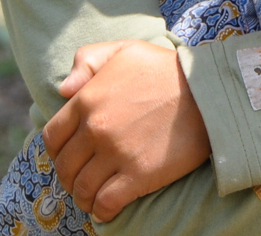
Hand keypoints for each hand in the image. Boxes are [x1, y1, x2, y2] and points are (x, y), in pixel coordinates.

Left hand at [43, 40, 211, 221]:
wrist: (207, 90)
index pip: (53, 137)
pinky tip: (106, 209)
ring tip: (92, 198)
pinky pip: (106, 203)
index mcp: (88, 100)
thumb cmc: (166, 68)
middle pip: (65, 166)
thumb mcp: (124, 50)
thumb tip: (64, 90)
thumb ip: (88, 61)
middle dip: (69, 177)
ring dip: (84, 197)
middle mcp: (96, 128)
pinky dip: (102, 211)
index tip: (69, 156)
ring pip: (82, 188)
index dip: (57, 151)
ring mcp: (116, 153)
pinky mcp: (139, 175)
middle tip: (82, 179)